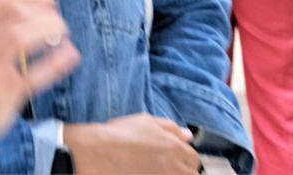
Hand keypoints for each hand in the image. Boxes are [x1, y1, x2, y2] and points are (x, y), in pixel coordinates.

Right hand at [0, 0, 79, 150]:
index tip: (48, 0)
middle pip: (12, 12)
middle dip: (43, 11)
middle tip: (58, 20)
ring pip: (22, 36)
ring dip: (50, 29)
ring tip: (63, 33)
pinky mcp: (3, 95)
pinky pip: (36, 73)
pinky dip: (58, 60)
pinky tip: (71, 53)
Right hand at [64, 114, 201, 174]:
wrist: (98, 152)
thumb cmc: (120, 135)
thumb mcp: (147, 121)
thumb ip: (171, 128)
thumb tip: (187, 135)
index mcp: (176, 148)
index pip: (194, 159)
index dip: (185, 158)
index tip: (176, 159)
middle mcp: (174, 168)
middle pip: (191, 174)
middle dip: (183, 170)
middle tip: (166, 167)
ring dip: (173, 174)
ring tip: (157, 170)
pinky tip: (148, 173)